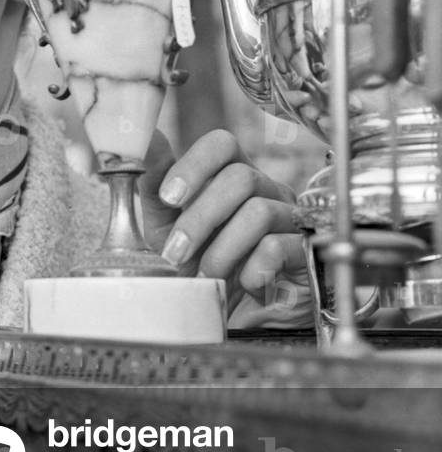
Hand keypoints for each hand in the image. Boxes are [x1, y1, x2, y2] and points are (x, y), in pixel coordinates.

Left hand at [139, 129, 312, 327]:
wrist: (226, 315)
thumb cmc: (194, 261)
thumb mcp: (164, 223)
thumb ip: (155, 180)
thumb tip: (144, 136)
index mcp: (231, 173)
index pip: (222, 144)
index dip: (194, 165)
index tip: (167, 199)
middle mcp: (267, 189)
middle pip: (240, 178)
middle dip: (199, 219)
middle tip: (174, 253)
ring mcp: (291, 218)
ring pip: (259, 212)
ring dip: (221, 249)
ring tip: (204, 276)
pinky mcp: (308, 252)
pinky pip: (280, 246)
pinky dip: (252, 268)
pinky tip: (243, 284)